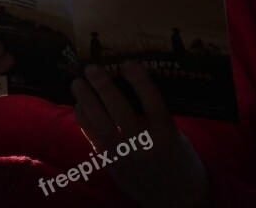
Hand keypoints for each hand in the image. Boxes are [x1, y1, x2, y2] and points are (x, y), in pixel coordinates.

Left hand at [71, 60, 210, 206]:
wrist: (174, 199)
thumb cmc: (178, 159)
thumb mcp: (175, 133)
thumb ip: (156, 114)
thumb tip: (129, 83)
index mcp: (167, 134)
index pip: (153, 102)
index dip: (139, 80)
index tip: (127, 62)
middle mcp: (144, 145)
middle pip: (122, 112)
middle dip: (104, 88)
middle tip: (92, 68)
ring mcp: (125, 156)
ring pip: (102, 126)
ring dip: (87, 102)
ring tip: (77, 83)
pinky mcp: (111, 164)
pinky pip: (93, 138)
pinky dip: (84, 120)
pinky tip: (79, 104)